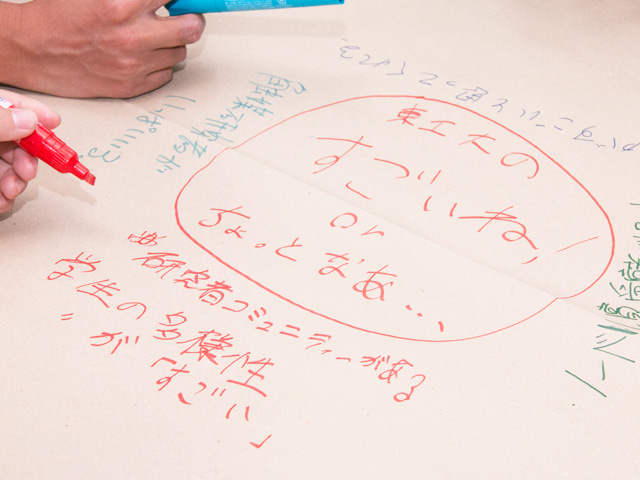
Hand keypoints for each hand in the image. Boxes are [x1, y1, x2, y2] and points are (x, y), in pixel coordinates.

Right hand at [0, 0, 204, 97]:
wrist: (30, 49)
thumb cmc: (59, 15)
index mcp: (122, 4)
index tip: (181, 0)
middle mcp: (132, 37)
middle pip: (192, 28)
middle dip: (191, 19)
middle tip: (183, 17)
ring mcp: (134, 65)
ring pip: (179, 53)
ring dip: (171, 44)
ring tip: (151, 38)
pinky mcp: (131, 87)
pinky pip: (165, 75)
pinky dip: (159, 65)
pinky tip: (142, 56)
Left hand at [0, 89, 60, 213]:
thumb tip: (30, 121)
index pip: (8, 103)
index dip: (32, 110)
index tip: (54, 121)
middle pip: (12, 140)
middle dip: (27, 158)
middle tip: (27, 171)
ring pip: (6, 166)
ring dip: (16, 182)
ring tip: (11, 192)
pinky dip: (3, 196)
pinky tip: (2, 202)